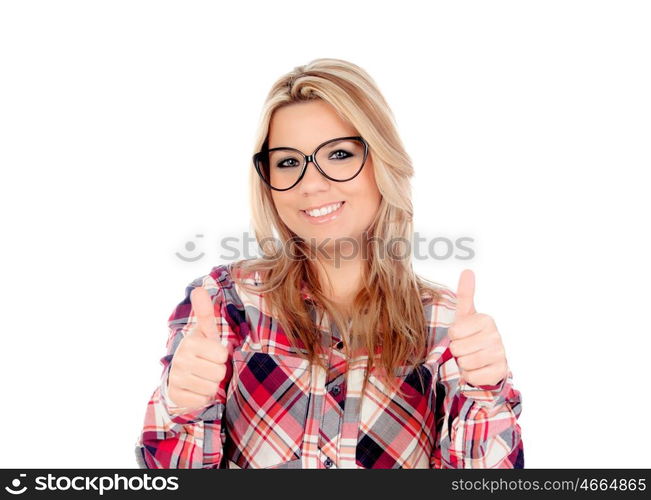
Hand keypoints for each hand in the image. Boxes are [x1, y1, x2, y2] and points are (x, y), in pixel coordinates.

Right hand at [167, 286, 228, 411]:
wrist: (182, 373)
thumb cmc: (201, 350)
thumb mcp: (206, 332)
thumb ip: (205, 312)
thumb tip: (199, 289)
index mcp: (190, 342)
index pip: (222, 355)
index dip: (221, 355)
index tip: (212, 353)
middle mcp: (180, 360)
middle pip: (218, 373)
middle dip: (217, 371)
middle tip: (208, 367)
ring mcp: (176, 378)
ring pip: (211, 388)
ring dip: (211, 384)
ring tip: (203, 377)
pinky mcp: (175, 396)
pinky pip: (202, 400)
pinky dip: (203, 397)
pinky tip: (196, 388)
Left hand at [448, 269, 507, 387]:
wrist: (486, 359)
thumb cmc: (471, 335)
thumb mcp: (465, 315)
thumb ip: (465, 294)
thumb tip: (468, 270)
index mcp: (486, 320)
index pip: (454, 331)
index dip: (453, 335)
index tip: (461, 334)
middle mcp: (496, 336)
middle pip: (458, 348)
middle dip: (457, 350)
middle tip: (466, 347)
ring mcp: (500, 354)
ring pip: (465, 363)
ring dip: (463, 363)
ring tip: (470, 356)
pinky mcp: (500, 372)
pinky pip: (473, 376)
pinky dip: (470, 375)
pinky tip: (477, 368)